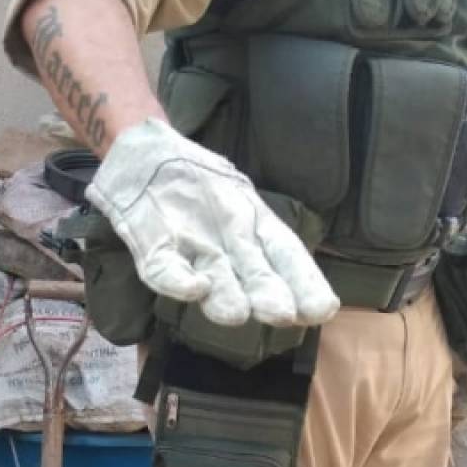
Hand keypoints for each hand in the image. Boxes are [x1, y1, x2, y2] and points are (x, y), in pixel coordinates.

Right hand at [89, 118, 338, 330]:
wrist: (142, 151)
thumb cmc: (199, 185)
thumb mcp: (241, 204)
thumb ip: (267, 245)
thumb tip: (314, 295)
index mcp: (253, 218)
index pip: (285, 251)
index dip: (304, 281)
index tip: (324, 309)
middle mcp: (227, 227)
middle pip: (252, 265)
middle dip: (268, 292)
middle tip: (282, 315)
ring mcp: (188, 233)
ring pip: (212, 268)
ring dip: (225, 292)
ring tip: (237, 314)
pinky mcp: (151, 238)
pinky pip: (164, 264)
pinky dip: (177, 279)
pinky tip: (193, 290)